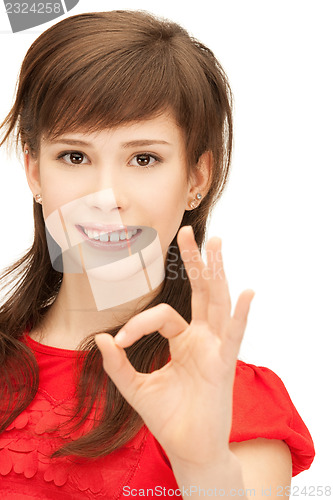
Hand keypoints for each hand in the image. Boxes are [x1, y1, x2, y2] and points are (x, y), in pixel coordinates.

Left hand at [95, 225, 254, 467]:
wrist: (187, 450)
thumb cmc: (168, 418)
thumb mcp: (136, 388)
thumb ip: (118, 365)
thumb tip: (101, 338)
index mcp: (183, 340)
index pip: (162, 315)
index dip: (137, 324)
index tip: (119, 342)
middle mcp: (202, 339)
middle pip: (201, 292)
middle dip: (195, 262)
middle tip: (187, 231)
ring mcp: (215, 349)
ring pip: (217, 303)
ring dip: (216, 273)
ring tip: (215, 242)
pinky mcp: (224, 365)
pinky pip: (235, 336)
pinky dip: (242, 314)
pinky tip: (246, 291)